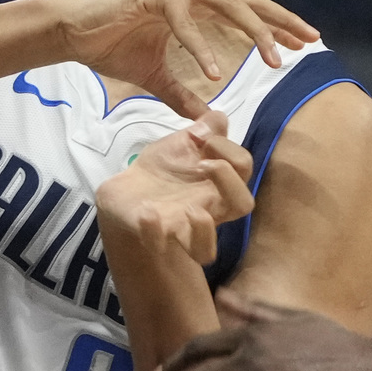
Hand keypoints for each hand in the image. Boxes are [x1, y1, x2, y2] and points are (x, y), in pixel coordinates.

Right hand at [52, 0, 317, 119]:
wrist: (70, 34)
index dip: (275, 25)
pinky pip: (186, 23)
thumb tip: (208, 118)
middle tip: (309, 42)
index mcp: (193, 1)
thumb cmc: (109, 47)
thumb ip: (182, 95)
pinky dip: (202, 48)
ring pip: (227, 6)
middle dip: (281, 22)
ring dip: (254, 33)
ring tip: (274, 60)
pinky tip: (217, 72)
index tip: (303, 43)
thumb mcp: (155, 78)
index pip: (245, 9)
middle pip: (247, 2)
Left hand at [92, 112, 253, 263]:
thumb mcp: (183, 142)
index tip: (203, 137)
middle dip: (230, 181)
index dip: (230, 150)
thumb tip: (217, 118)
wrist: (127, 187)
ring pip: (206, 252)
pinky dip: (154, 230)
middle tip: (203, 164)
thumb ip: (205, 129)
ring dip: (203, 229)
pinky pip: (159, 246)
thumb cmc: (164, 167)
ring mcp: (181, 227)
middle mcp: (208, 209)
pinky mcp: (152, 236)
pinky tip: (147, 211)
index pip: (244, 169)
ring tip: (190, 209)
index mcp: (219, 184)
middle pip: (243, 206)